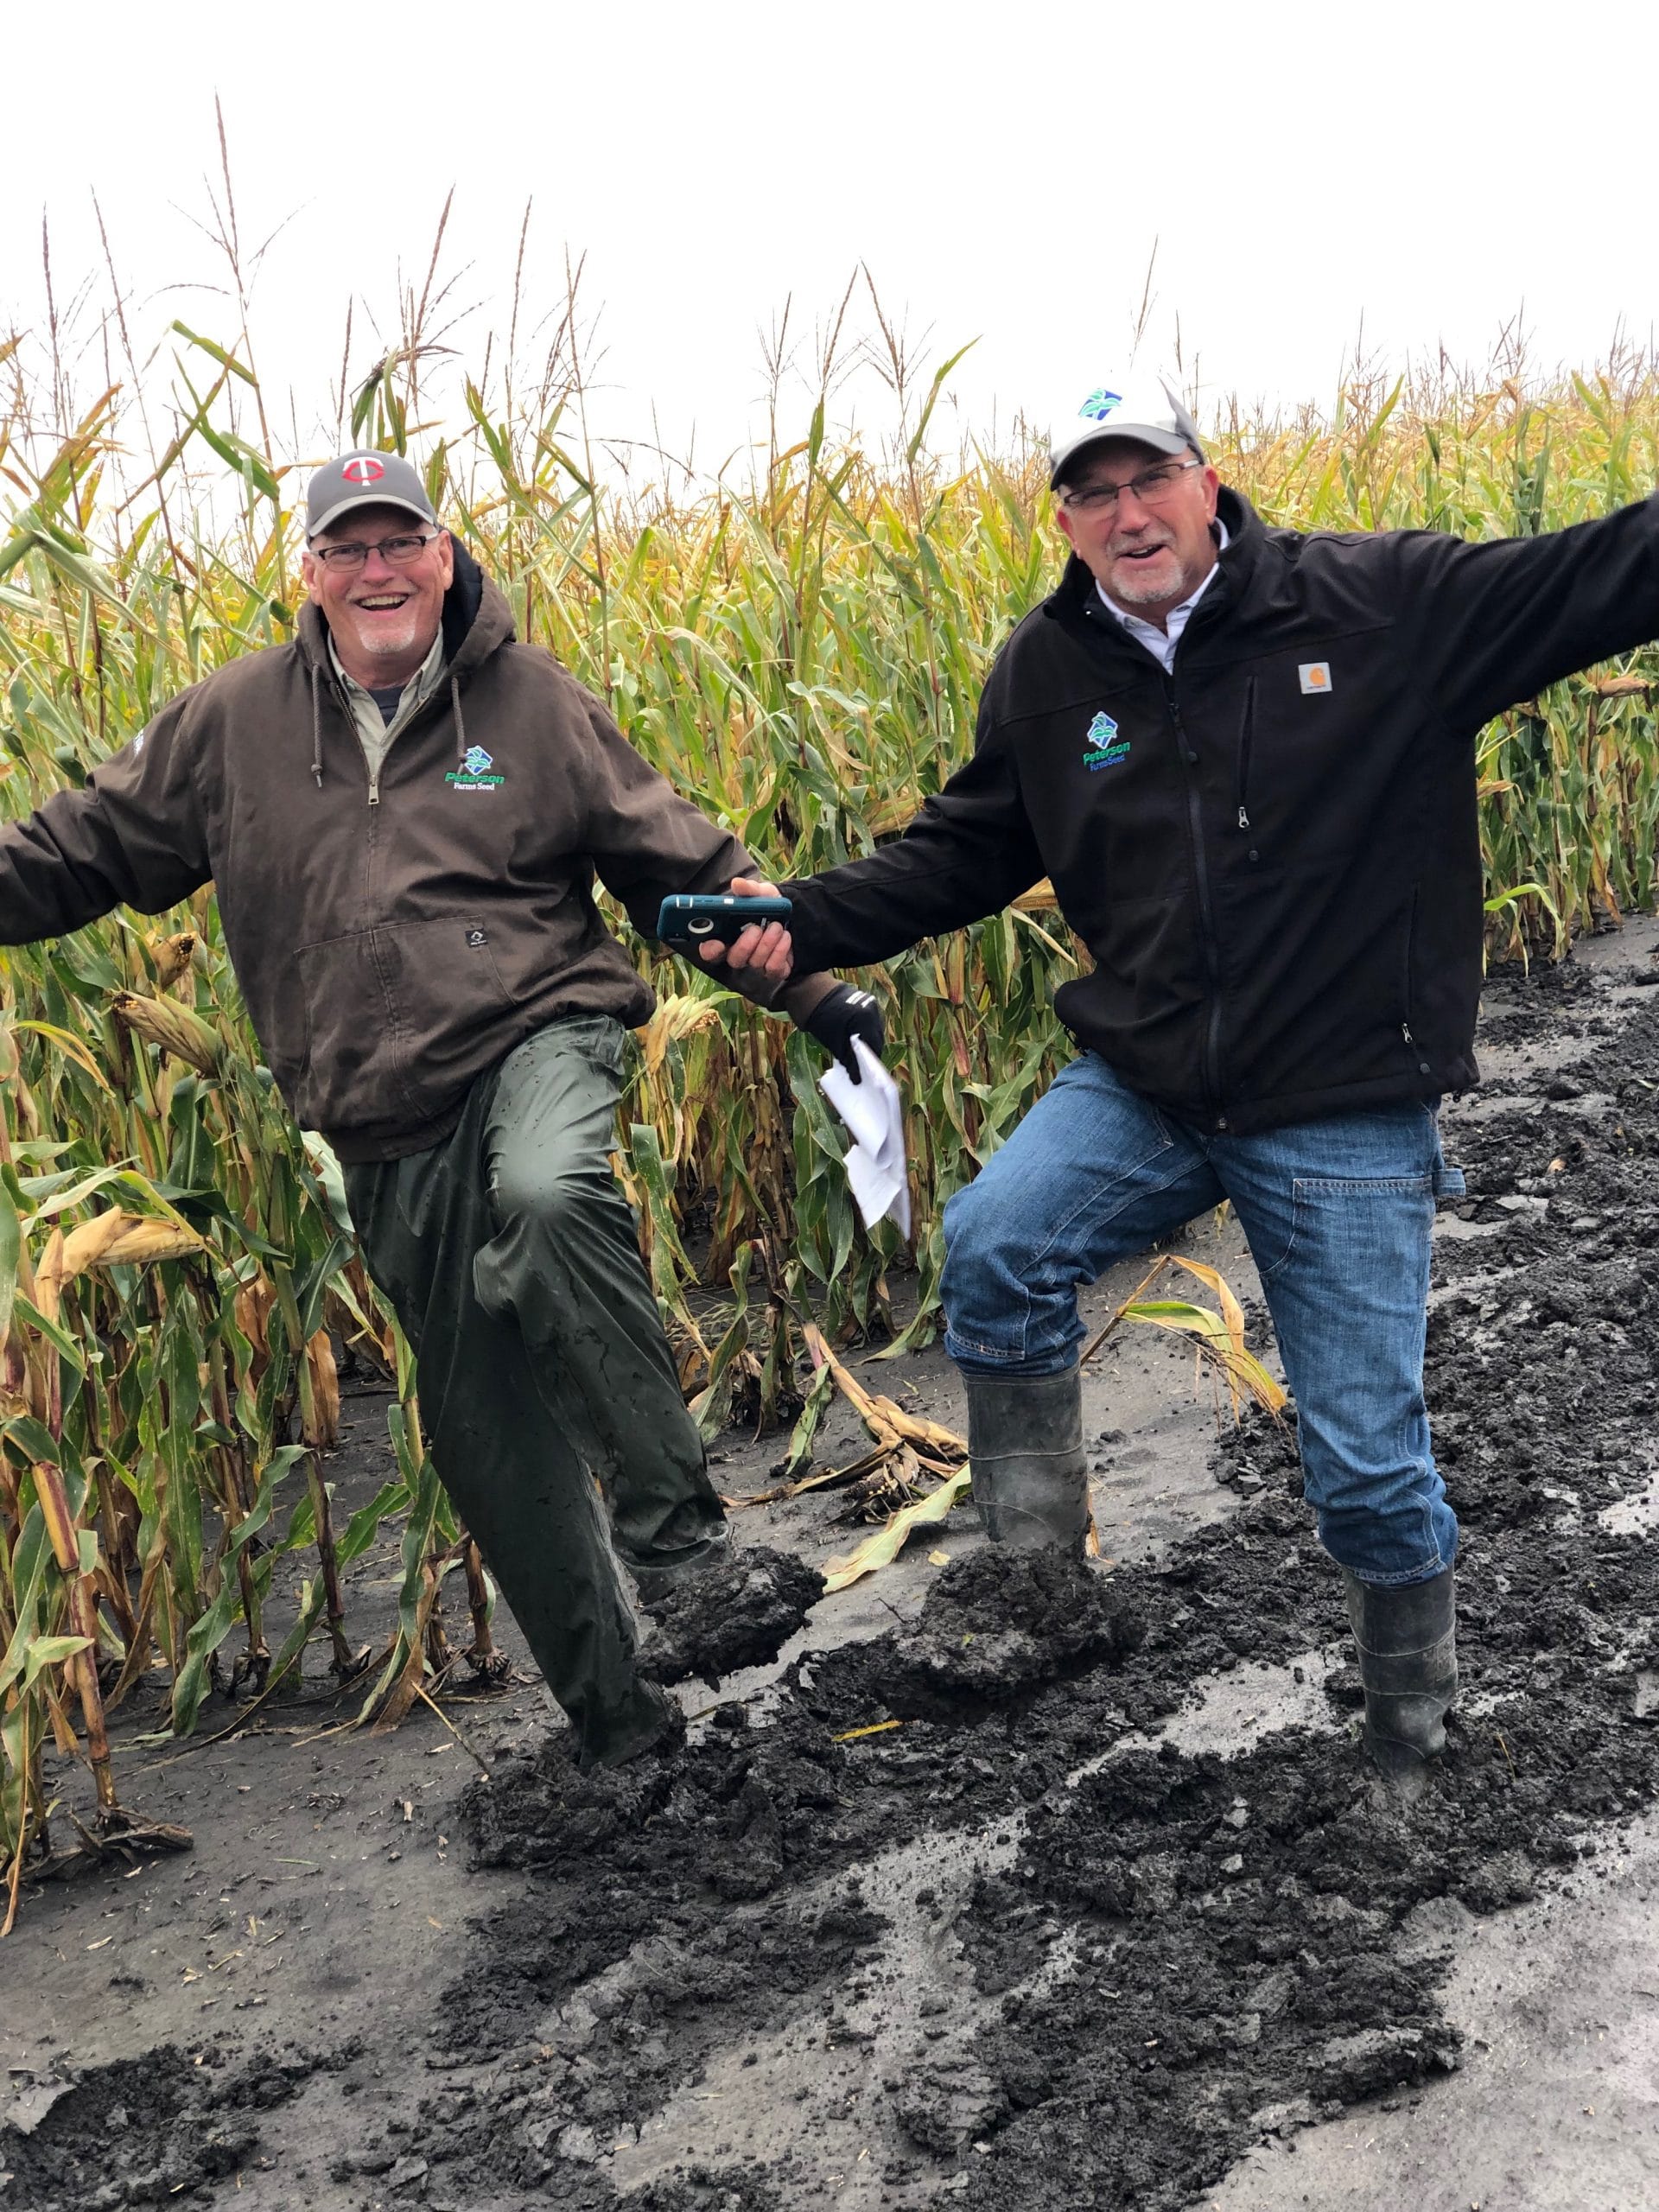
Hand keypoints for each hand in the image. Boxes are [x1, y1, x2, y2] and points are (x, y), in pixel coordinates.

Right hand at [698, 875, 793, 1002]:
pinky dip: (780, 951)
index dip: (709, 950)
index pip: (709, 951)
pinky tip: (785, 937)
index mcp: (727, 936)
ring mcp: (757, 964)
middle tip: (757, 929)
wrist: (796, 916)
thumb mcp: (762, 894)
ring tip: (777, 926)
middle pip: (734, 959)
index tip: (717, 943)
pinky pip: (773, 968)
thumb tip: (737, 884)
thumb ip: (749, 889)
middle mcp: (740, 953)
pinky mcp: (774, 970)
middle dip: (745, 945)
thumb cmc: (770, 906)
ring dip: (767, 943)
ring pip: (755, 963)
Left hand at [802, 983, 884, 1081]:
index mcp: (865, 1020)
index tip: (864, 1077)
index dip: (869, 1065)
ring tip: (857, 1057)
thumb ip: (848, 1061)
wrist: (811, 992)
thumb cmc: (820, 1018)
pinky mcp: (867, 1002)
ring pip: (875, 1032)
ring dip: (868, 1044)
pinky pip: (871, 1023)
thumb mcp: (835, 1043)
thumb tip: (856, 1079)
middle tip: (861, 1070)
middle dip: (869, 1055)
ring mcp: (871, 1005)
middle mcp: (873, 1011)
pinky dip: (865, 1034)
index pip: (874, 1048)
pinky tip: (856, 1042)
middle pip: (876, 1040)